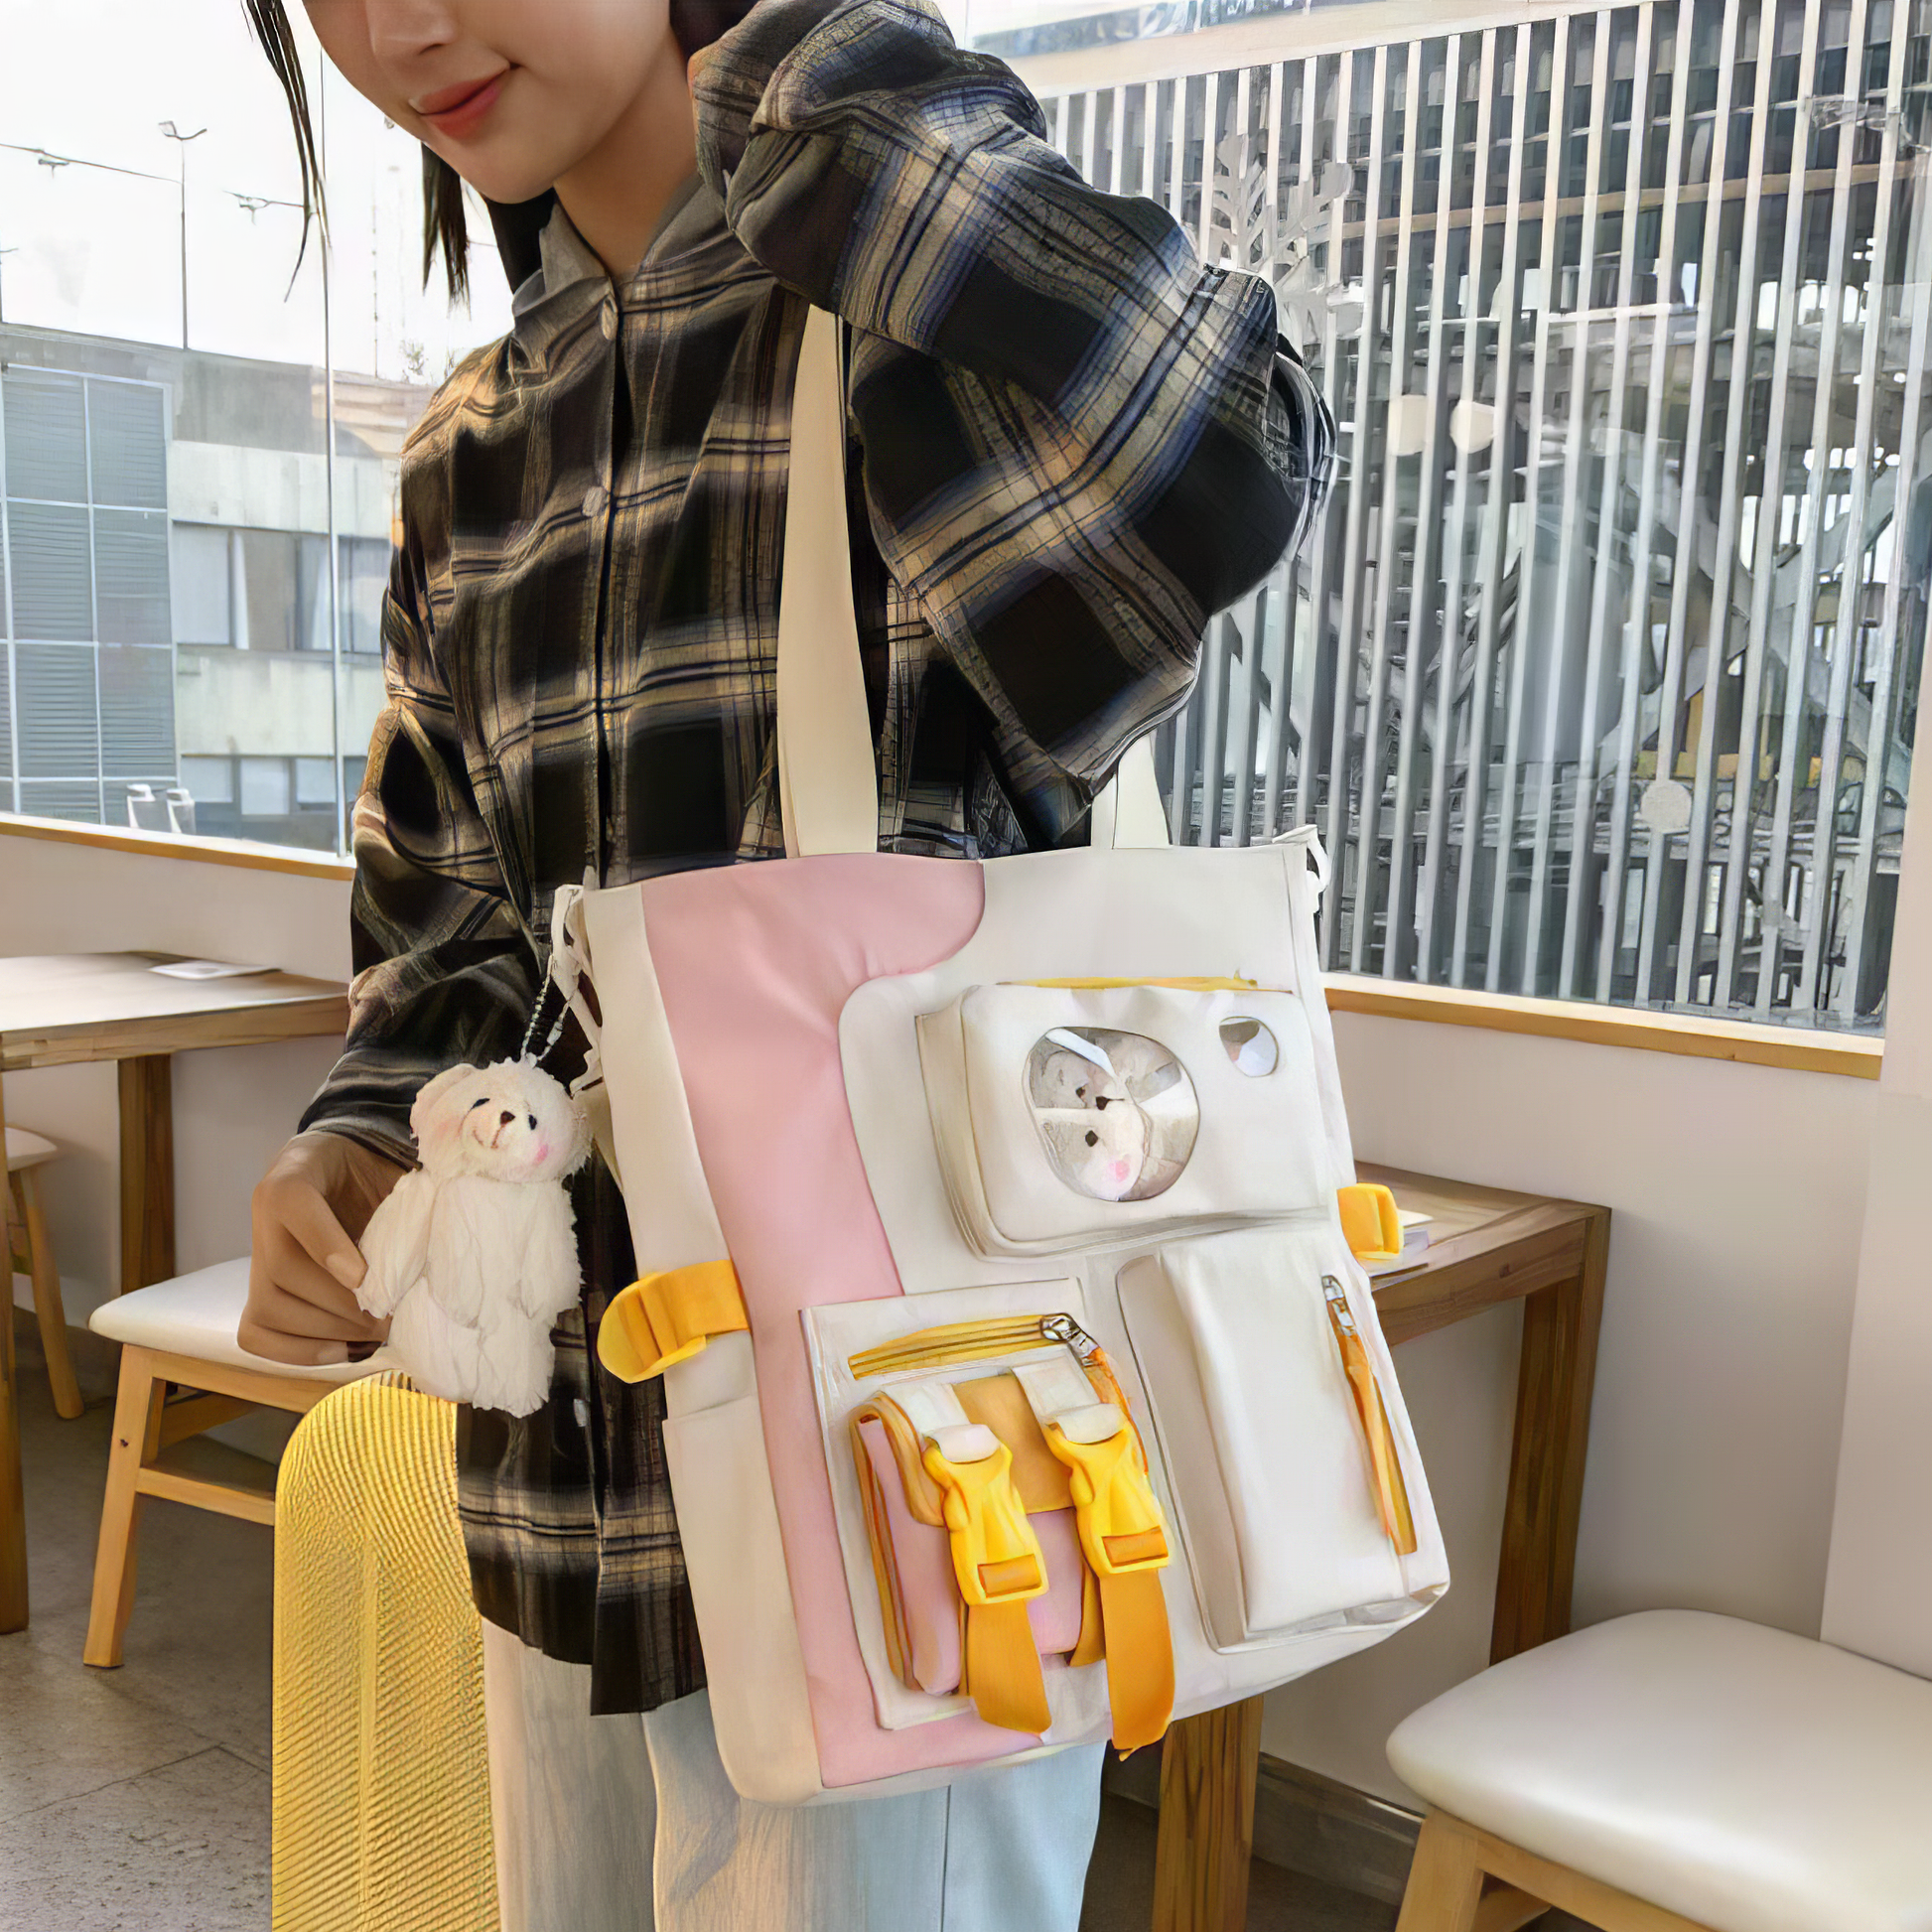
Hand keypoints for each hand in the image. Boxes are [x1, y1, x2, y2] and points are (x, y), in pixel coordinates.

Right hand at [240, 1130, 410, 1366]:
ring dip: (328, 1331)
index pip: (295, 1203)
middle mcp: (262, 1215)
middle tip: (389, 1319)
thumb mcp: (389, 1171)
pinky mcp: (255, 1293)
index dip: (326, 1244)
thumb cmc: (369, 1174)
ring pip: (269, 1307)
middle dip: (340, 1305)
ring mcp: (255, 1258)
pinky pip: (259, 1335)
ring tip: (376, 1333)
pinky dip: (302, 1352)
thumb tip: (444, 1237)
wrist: (335, 1172)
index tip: (362, 1279)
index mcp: (294, 1175)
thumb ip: (407, 1199)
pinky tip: (348, 1348)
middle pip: (284, 1269)